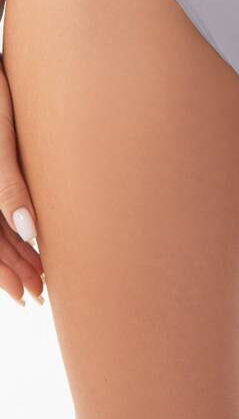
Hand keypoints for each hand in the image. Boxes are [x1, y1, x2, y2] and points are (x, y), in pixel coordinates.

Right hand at [0, 58, 44, 304]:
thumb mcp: (0, 138)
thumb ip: (9, 185)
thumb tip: (29, 231)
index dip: (5, 272)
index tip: (31, 292)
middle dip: (13, 268)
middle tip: (41, 292)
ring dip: (14, 253)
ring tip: (40, 275)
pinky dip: (11, 228)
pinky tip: (31, 239)